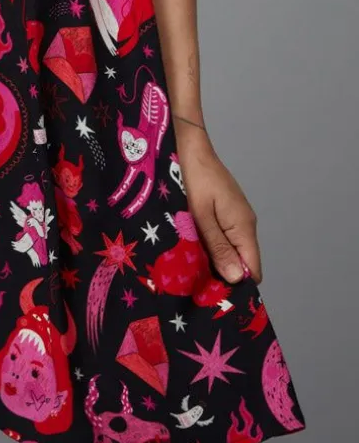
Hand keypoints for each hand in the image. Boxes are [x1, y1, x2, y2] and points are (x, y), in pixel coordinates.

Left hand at [176, 124, 261, 284]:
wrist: (190, 146)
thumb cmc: (193, 178)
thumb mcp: (202, 216)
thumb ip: (219, 247)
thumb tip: (236, 279)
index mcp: (243, 227)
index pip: (252, 270)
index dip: (237, 286)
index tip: (214, 295)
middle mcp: (245, 223)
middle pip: (242, 261)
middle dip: (224, 274)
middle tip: (197, 285)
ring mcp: (236, 216)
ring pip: (232, 249)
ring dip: (216, 259)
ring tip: (192, 270)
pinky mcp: (226, 210)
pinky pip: (225, 236)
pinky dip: (212, 244)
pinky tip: (193, 247)